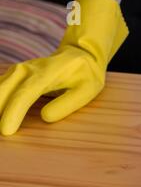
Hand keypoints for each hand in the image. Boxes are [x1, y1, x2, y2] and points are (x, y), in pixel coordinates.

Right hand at [0, 0, 127, 135]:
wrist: (80, 55)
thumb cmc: (85, 75)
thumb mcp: (86, 90)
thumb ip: (67, 104)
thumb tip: (45, 118)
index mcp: (46, 73)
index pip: (25, 94)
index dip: (14, 112)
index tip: (6, 131)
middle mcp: (27, 70)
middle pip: (4, 91)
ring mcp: (19, 70)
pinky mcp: (16, 75)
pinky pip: (0, 87)